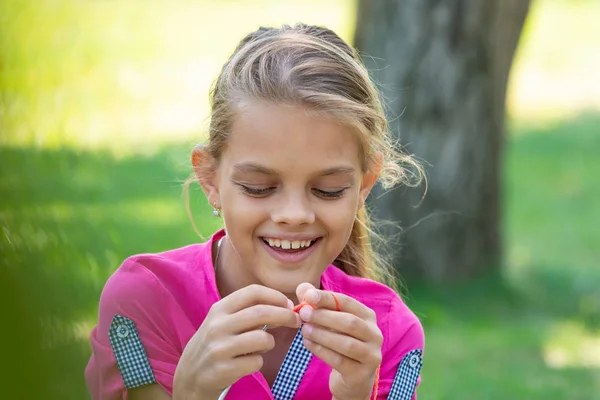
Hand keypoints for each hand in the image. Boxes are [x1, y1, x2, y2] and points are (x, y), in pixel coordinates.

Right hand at [173, 284, 301, 399]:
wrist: (190, 376)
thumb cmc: (216, 343)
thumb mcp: (224, 322)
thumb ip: (249, 312)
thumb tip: (285, 307)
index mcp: (220, 309)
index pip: (253, 292)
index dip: (275, 296)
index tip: (288, 304)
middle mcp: (218, 325)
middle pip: (262, 312)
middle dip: (285, 315)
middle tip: (295, 321)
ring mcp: (219, 348)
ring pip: (262, 338)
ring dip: (270, 342)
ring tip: (263, 346)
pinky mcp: (223, 370)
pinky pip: (256, 362)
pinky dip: (258, 361)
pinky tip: (248, 362)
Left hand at [296, 283, 381, 399]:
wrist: (352, 379)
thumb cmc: (339, 343)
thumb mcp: (330, 322)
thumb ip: (317, 304)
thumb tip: (302, 287)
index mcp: (368, 316)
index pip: (348, 302)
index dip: (327, 298)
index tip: (307, 296)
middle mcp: (375, 334)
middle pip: (350, 322)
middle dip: (324, 316)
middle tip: (303, 314)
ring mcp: (371, 355)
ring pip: (346, 343)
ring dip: (322, 335)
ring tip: (304, 330)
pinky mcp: (362, 373)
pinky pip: (340, 361)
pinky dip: (321, 351)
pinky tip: (307, 344)